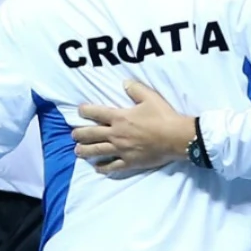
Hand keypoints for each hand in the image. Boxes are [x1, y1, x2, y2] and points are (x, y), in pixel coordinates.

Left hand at [71, 80, 195, 175]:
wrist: (176, 137)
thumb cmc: (163, 116)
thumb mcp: (150, 97)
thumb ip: (135, 89)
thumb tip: (124, 83)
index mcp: (119, 117)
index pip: (96, 113)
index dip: (85, 111)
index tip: (80, 111)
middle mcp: (116, 134)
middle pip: (91, 134)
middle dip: (79, 134)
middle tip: (74, 135)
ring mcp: (121, 150)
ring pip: (97, 151)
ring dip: (84, 151)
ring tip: (77, 151)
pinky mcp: (129, 162)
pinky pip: (112, 166)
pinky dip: (102, 167)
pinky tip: (96, 168)